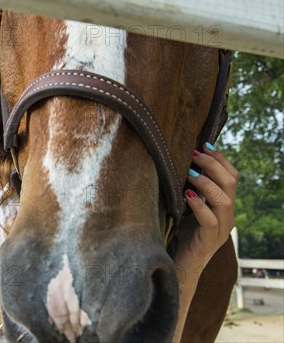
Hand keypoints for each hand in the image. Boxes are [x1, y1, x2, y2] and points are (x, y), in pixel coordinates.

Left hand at [174, 143, 237, 279]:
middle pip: (231, 184)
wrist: (179, 266)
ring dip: (207, 182)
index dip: (220, 159)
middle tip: (195, 154)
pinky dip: (199, 204)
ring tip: (190, 173)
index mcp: (223, 206)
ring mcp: (220, 229)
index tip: (204, 144)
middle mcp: (226, 216)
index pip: (231, 177)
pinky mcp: (209, 241)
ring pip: (224, 200)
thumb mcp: (187, 207)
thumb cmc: (180, 234)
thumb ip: (190, 189)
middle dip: (214, 165)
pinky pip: (210, 220)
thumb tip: (181, 162)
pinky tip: (186, 195)